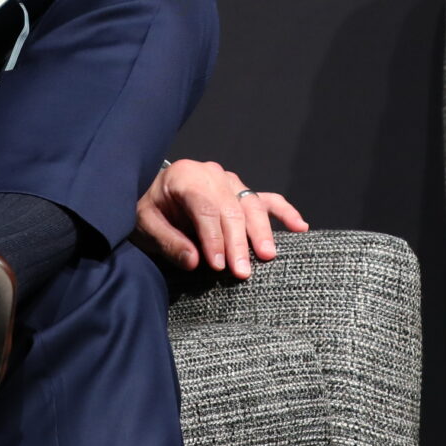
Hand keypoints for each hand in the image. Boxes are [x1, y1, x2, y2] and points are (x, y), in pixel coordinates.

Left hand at [135, 158, 309, 280]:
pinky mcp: (241, 191)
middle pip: (231, 209)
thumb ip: (168, 242)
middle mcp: (211, 173)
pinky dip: (284, 213)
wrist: (150, 193)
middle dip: (239, 243)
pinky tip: (300, 227)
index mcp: (186, 176)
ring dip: (261, 232)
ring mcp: (230, 181)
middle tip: (243, 272)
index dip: (214, 238)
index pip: (205, 208)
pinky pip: (267, 200)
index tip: (218, 266)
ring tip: (268, 256)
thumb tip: (194, 261)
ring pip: (251, 205)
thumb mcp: (144, 225)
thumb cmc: (147, 209)